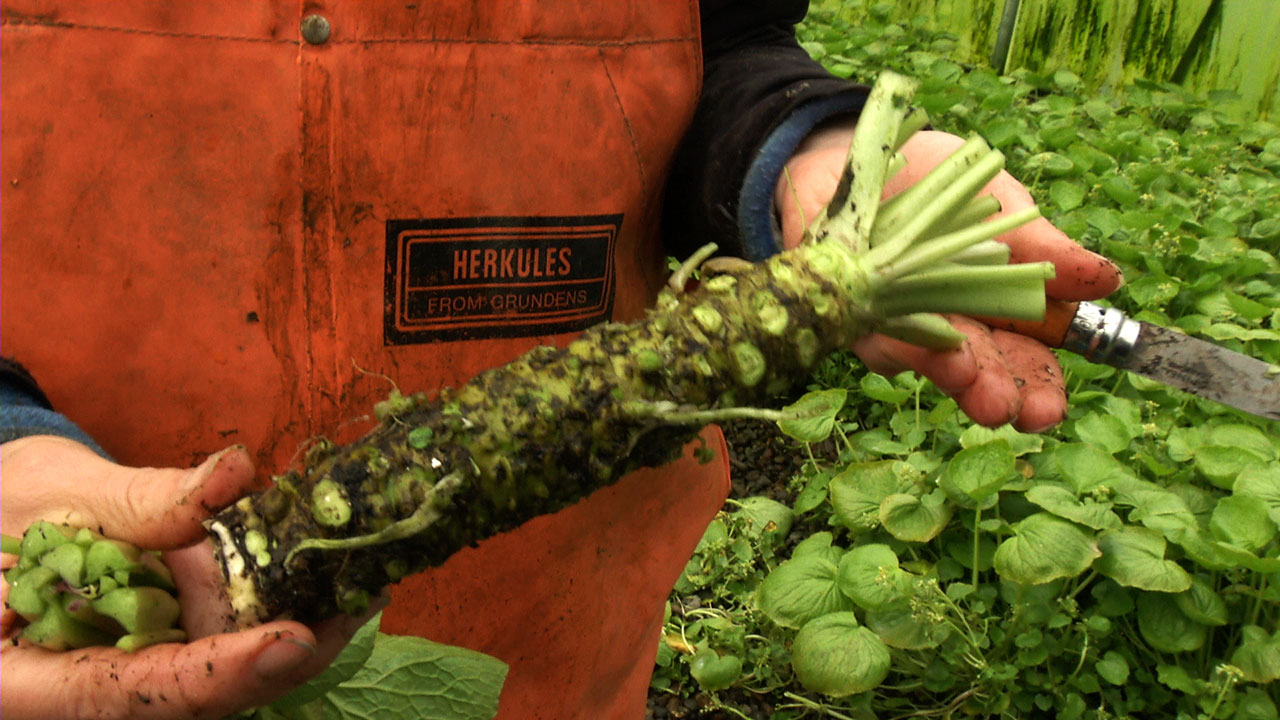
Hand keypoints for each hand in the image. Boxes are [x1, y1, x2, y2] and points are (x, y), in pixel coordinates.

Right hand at [0, 436, 381, 719]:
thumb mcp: (52, 492)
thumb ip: (138, 500)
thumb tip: (234, 476)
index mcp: (26, 681)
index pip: (132, 692)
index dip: (219, 670)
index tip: (291, 640)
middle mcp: (82, 690)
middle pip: (195, 696)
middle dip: (284, 655)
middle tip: (360, 601)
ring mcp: (127, 672)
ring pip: (219, 674)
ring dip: (294, 633)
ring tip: (361, 584)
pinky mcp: (159, 646)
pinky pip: (220, 641)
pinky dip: (270, 608)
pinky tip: (325, 576)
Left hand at [776, 125, 1122, 431]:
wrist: (868, 155)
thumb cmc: (940, 185)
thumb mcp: (1002, 205)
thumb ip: (1044, 248)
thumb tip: (1108, 281)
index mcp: (992, 311)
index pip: (1020, 363)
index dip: (1036, 390)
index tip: (1049, 408)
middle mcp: (944, 327)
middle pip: (972, 376)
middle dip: (990, 394)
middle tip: (1006, 407)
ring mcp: (894, 323)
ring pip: (920, 361)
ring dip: (941, 368)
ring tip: (964, 372)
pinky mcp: (850, 310)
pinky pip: (870, 329)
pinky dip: (892, 333)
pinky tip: (908, 335)